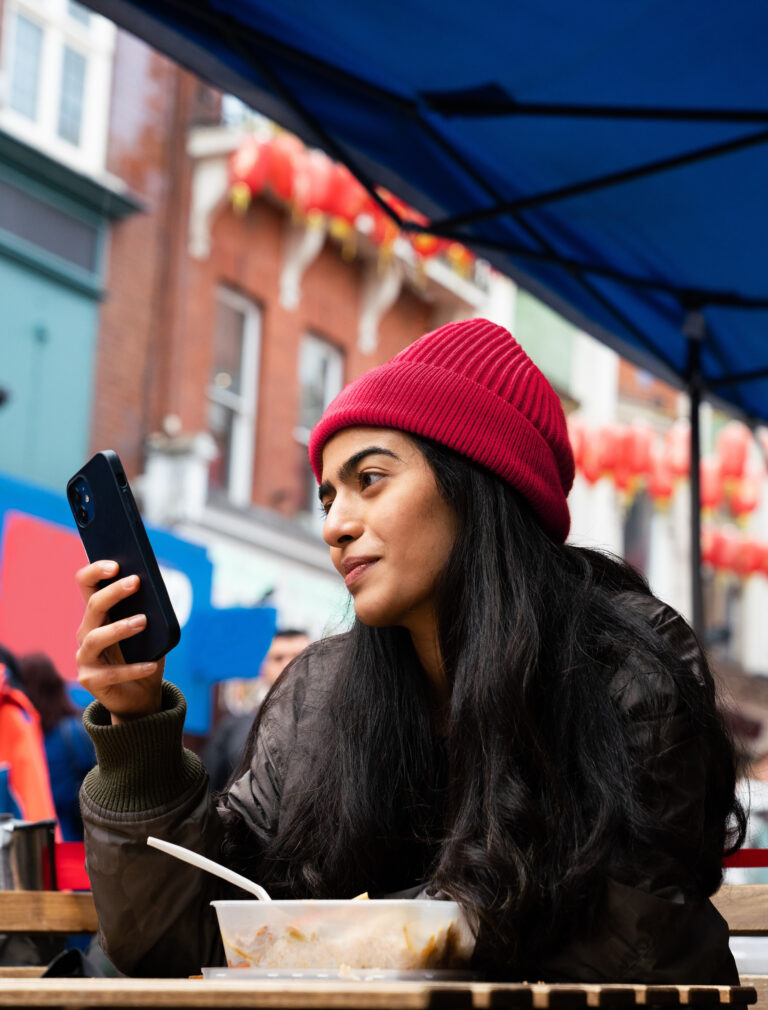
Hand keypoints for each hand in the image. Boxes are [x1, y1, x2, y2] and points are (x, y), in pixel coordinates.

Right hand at [76, 560, 164, 723]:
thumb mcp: (151, 631)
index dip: (96, 571)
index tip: (116, 564)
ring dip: (120, 627)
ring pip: (96, 638)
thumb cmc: (145, 655)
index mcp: (98, 615)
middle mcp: (86, 632)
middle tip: (136, 582)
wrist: (141, 695)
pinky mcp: (90, 680)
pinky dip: (133, 668)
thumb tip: (157, 592)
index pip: (86, 585)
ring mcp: (85, 657)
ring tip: (143, 621)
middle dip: (114, 592)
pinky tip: (152, 665)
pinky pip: (111, 673)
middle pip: (93, 607)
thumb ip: (150, 612)